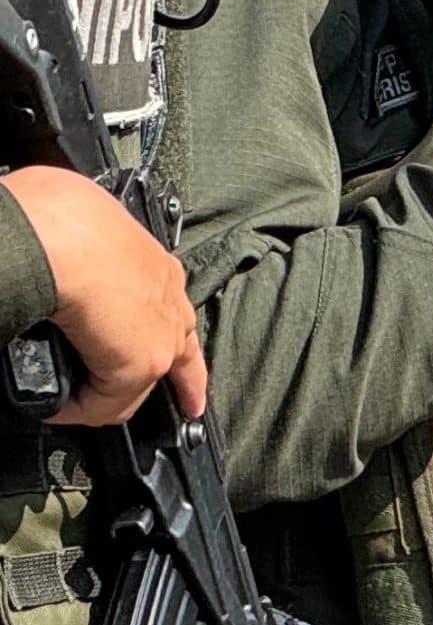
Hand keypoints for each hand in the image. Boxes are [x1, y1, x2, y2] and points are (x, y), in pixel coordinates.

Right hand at [1, 166, 204, 422]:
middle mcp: (168, 297)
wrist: (54, 231)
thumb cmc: (54, 215)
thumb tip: (54, 261)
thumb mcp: (75, 223)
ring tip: (78, 403)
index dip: (167, 328)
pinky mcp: (142, 361)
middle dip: (179, 379)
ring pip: (141, 379)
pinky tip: (56, 406)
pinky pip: (108, 403)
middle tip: (185, 402)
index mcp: (153, 262)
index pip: (171, 303)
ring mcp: (161, 331)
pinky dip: (80, 408)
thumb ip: (79, 250)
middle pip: (179, 349)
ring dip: (110, 393)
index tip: (178, 352)